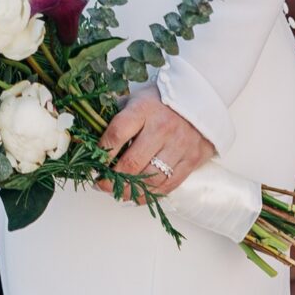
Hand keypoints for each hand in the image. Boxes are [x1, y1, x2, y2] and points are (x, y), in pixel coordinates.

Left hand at [96, 91, 211, 196]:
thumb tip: (92, 134)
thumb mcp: (137, 99)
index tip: (93, 163)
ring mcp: (179, 145)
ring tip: (117, 192)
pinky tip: (138, 195)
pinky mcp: (192, 159)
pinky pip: (168, 185)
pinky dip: (150, 195)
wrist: (201, 98)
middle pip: (131, 163)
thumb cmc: (162, 100)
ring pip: (150, 179)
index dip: (101, 153)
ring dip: (129, 191)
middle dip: (111, 179)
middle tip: (101, 184)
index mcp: (144, 110)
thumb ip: (116, 115)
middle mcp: (162, 128)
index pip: (116, 134)